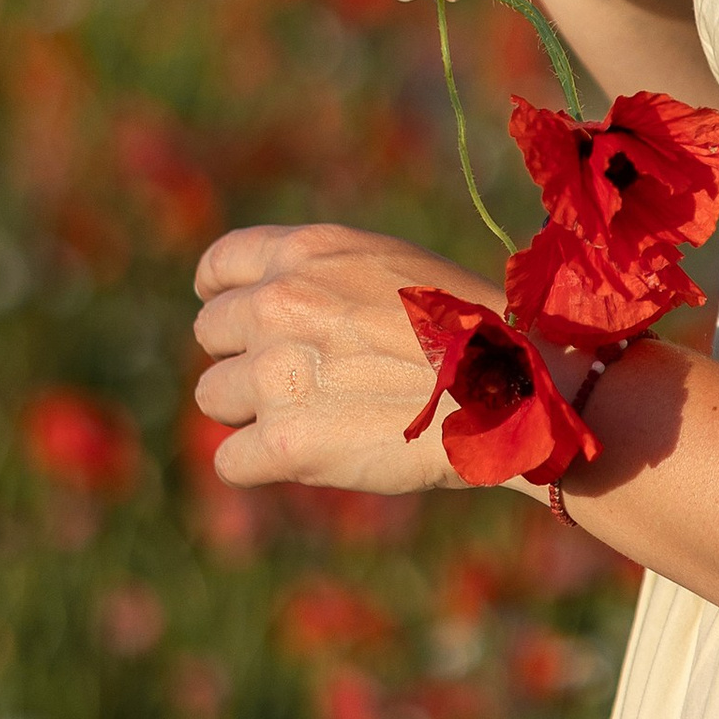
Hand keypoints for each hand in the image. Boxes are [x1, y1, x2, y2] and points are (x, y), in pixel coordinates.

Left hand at [191, 223, 499, 493]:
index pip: (217, 268)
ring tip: (317, 416)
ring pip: (213, 397)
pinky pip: (229, 461)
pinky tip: (309, 456)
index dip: (223, 297)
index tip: (240, 325)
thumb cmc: (462, 329)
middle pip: (210, 333)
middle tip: (301, 379)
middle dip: (246, 357)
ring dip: (253, 411)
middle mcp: (280, 303)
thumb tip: (266, 306)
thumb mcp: (387, 266)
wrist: (508, 389)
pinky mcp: (285, 443)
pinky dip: (261, 465)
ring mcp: (277, 374)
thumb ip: (318, 276)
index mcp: (305, 253)